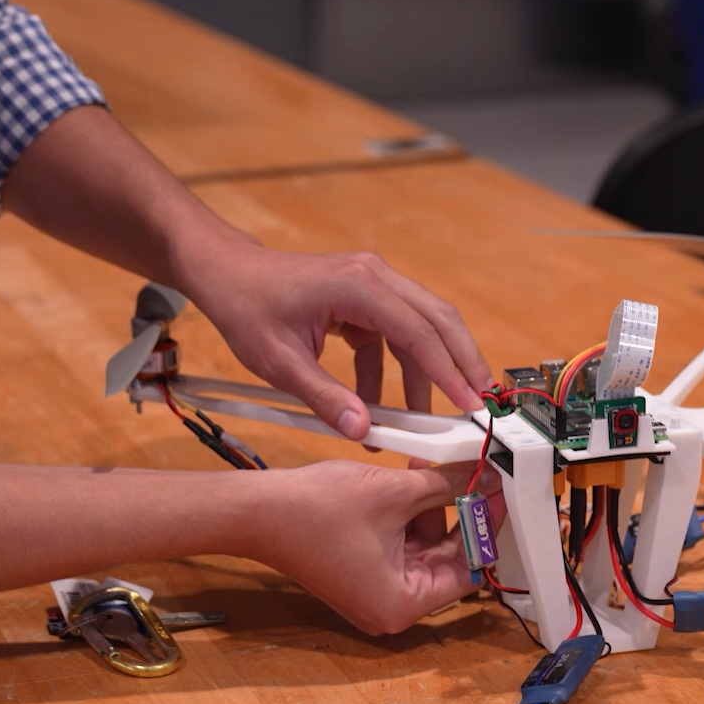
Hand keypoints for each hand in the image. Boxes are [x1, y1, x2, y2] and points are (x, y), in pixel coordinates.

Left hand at [0, 107, 489, 437]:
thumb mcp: (278, 361)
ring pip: (421, 327)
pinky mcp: (364, 298)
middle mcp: (375, 277)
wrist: (223, 271)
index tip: (468, 403)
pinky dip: (394, 370)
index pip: (417, 331)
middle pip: (438, 320)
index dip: (446, 370)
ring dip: (430, 371)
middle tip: (480, 405)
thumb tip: (363, 431)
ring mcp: (372, 284)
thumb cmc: (245, 306)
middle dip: (462, 363)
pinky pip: (394, 335)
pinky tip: (380, 407)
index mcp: (358, 286)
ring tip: (435, 418)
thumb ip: (324, 397)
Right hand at [247, 460, 505, 633]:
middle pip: (448, 558)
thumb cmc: (314, 511)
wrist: (254, 509)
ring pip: (425, 545)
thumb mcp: (394, 493)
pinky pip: (401, 542)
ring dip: (436, 505)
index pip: (469, 569)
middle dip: (463, 512)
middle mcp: (390, 606)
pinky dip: (411, 511)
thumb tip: (484, 475)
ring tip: (444, 466)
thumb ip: (446, 486)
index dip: (487, 526)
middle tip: (481, 474)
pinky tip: (417, 476)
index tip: (502, 493)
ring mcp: (374, 588)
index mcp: (402, 604)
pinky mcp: (361, 569)